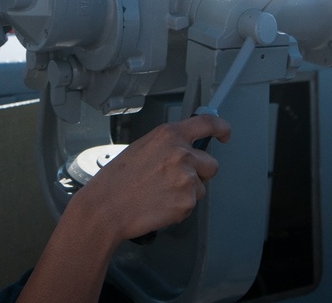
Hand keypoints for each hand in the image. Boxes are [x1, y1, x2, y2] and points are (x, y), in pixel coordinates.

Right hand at [75, 114, 230, 242]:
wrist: (107, 207)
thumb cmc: (116, 180)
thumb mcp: (141, 148)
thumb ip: (167, 146)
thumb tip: (184, 150)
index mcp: (168, 135)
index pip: (207, 123)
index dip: (221, 128)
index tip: (224, 134)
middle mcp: (182, 154)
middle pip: (211, 163)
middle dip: (200, 172)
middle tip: (176, 179)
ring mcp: (187, 179)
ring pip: (201, 187)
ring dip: (187, 192)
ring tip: (159, 194)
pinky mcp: (188, 201)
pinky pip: (191, 204)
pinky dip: (179, 207)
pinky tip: (159, 205)